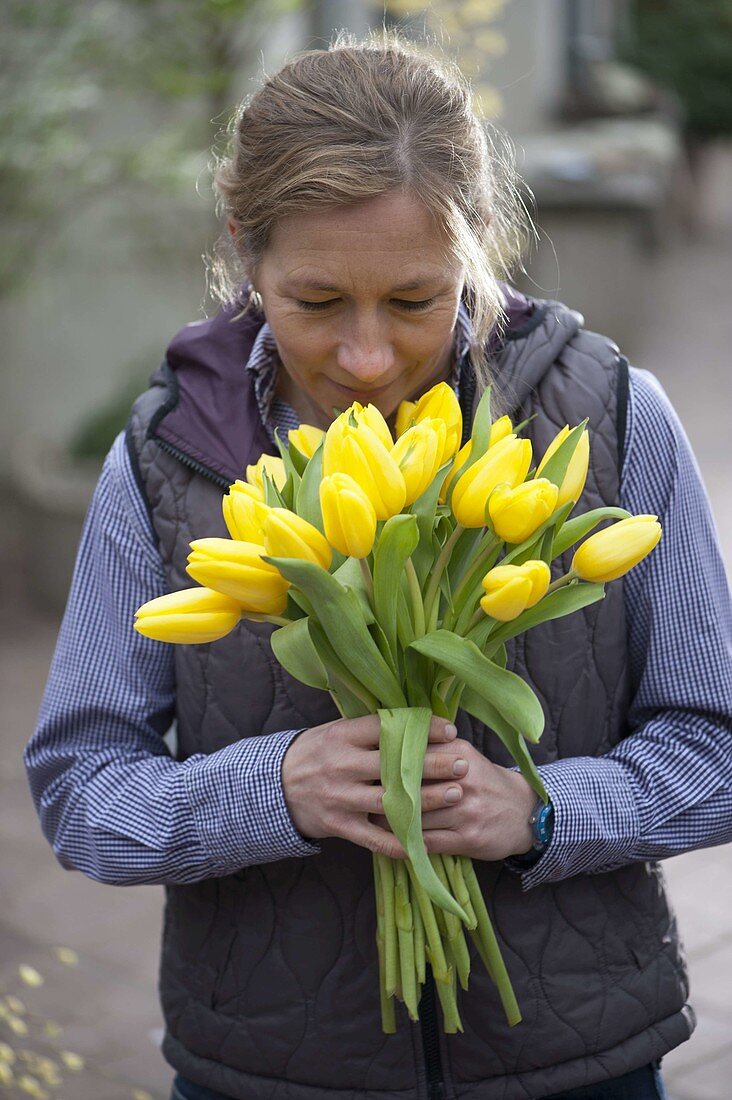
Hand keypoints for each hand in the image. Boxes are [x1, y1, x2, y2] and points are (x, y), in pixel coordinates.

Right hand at [281, 715, 470, 858]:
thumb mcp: (335, 732)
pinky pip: (374, 837)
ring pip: (390, 801)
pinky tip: (425, 841)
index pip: (387, 729)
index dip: (420, 729)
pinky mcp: (339, 825)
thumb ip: (368, 729)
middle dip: (432, 765)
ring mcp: (340, 797)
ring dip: (426, 799)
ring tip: (456, 794)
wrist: (273, 787)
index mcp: (342, 736)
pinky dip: (399, 841)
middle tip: (463, 764)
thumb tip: (412, 718)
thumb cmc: (314, 754)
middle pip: (394, 765)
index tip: (450, 730)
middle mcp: (342, 765)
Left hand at [370, 737, 536, 861]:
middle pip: (411, 784)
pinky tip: (391, 839)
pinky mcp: (468, 838)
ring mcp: (466, 810)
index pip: (413, 753)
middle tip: (359, 793)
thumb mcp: (463, 756)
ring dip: (389, 819)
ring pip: (415, 815)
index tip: (364, 766)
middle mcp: (463, 778)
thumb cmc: (483, 781)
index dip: (386, 761)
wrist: (523, 813)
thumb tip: (386, 743)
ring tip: (368, 817)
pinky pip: (426, 841)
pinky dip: (406, 841)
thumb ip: (431, 748)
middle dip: (383, 790)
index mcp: (458, 752)